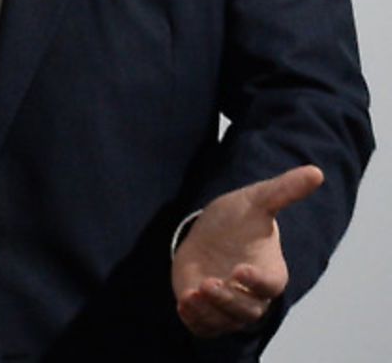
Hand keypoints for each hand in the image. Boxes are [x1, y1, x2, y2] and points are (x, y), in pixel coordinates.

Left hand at [172, 164, 323, 337]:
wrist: (209, 233)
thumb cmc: (238, 220)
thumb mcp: (257, 201)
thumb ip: (283, 191)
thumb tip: (315, 171)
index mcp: (270, 273)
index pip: (270, 286)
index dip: (257, 281)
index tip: (240, 270)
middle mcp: (252, 296)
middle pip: (246, 311)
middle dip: (227, 300)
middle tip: (208, 284)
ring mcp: (228, 305)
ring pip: (225, 321)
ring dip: (209, 312)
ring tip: (191, 295)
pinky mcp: (207, 310)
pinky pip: (204, 326)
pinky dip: (195, 320)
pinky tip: (183, 304)